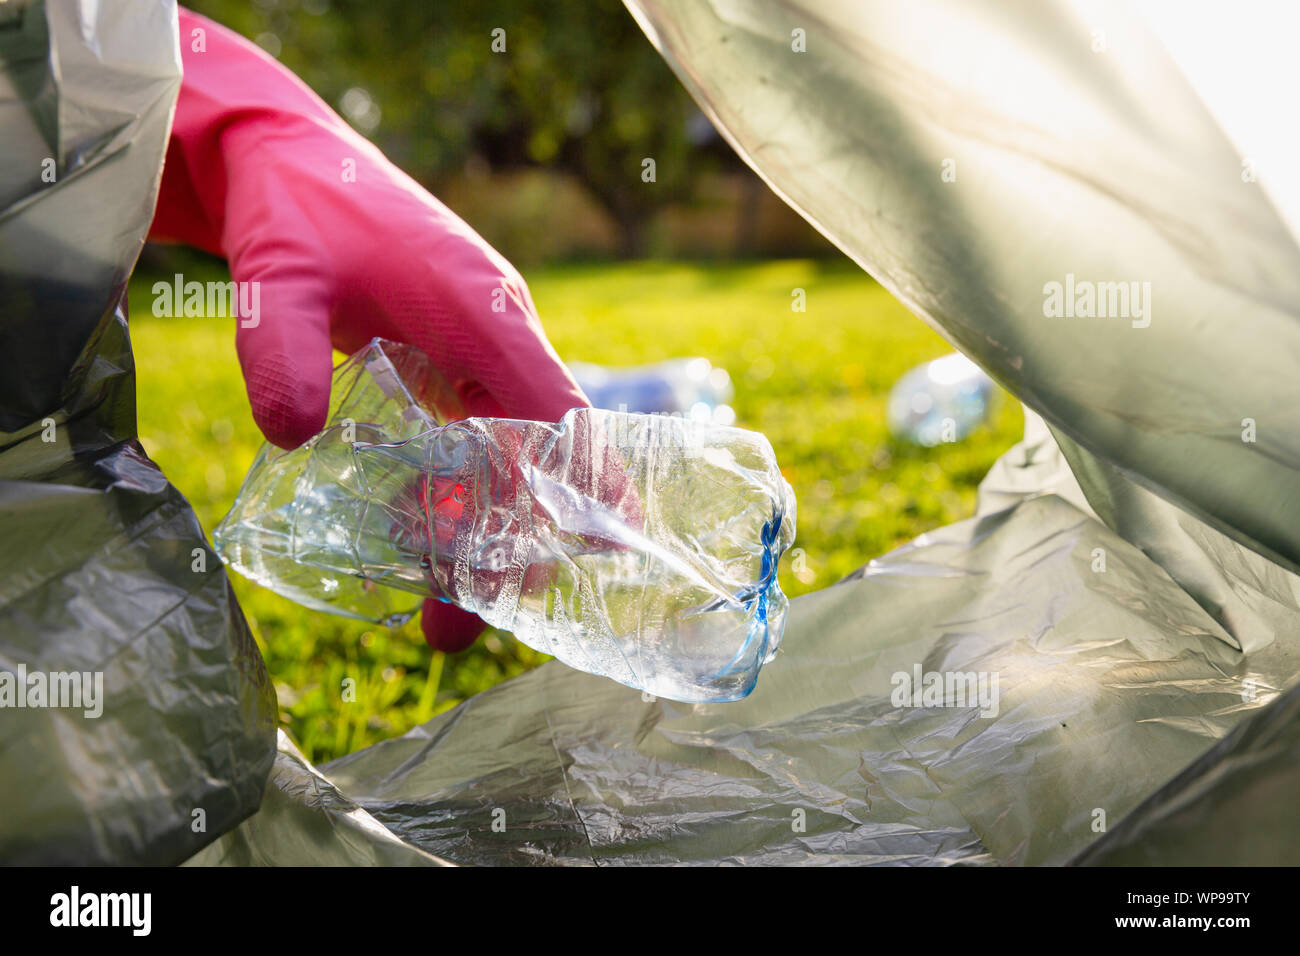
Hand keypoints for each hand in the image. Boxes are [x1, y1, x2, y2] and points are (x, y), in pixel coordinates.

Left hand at [150, 9, 586, 650]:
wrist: (282, 159)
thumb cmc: (297, 206)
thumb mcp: (281, 274)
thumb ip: (284, 349)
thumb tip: (293, 439)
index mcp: (485, 311)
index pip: (557, 407)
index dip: (589, 478)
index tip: (612, 545)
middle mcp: (494, 337)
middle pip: (535, 452)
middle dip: (518, 538)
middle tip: (474, 618)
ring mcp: (471, 352)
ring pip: (501, 457)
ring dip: (479, 531)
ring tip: (437, 618)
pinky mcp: (441, 363)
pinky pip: (466, 444)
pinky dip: (450, 499)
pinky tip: (411, 547)